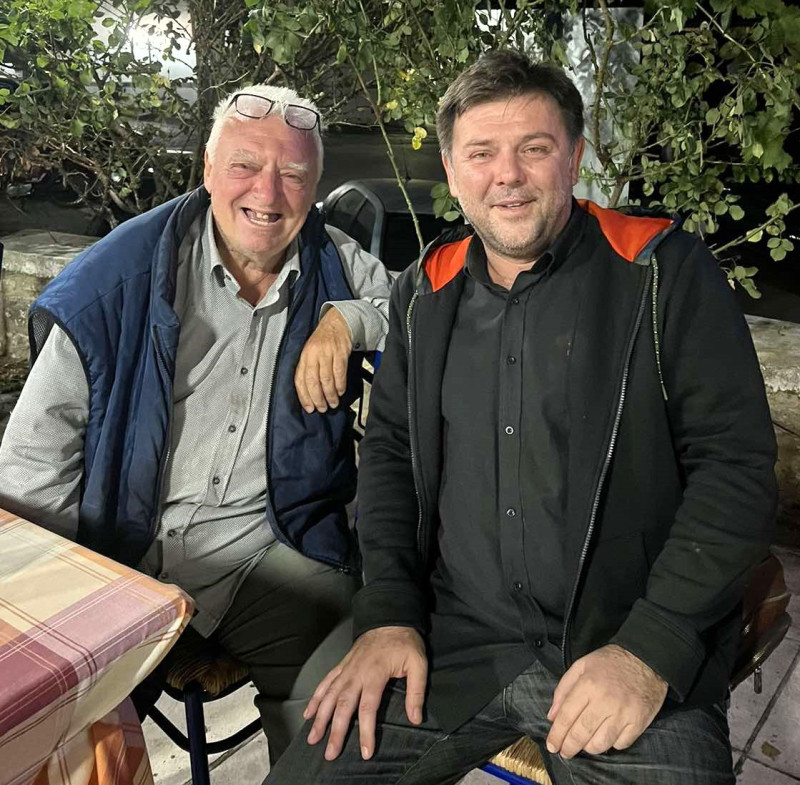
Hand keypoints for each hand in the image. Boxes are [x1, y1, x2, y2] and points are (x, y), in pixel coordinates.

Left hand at [295, 308, 352, 413]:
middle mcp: (313, 354)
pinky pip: (339, 372)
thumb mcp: (310, 352)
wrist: (337, 321)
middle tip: (322, 408)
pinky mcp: (340, 352)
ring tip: (333, 403)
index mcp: (304, 356)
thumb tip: (310, 393)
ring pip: (326, 379)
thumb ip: (308, 369)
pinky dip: (340, 384)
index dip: (304, 396)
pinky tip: (340, 391)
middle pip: (313, 381)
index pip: (300, 379)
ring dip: (330, 394)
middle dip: (317, 398)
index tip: (309, 408)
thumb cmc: (323, 340)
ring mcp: (327, 353)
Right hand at [304, 626, 427, 760]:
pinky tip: (309, 712)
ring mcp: (347, 668)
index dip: (366, 731)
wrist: (390, 618)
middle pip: (343, 705)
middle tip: (330, 753)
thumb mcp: (418, 663)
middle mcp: (357, 672)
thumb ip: (416, 691)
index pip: (368, 707)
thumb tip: (415, 718)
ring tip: (313, 737)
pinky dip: (316, 697)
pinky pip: (326, 682)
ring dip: (320, 717)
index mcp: (375, 673)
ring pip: (330, 695)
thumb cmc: (404, 642)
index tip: (365, 751)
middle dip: (335, 730)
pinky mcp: (342, 665)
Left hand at [546, 644, 667, 759]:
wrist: (645, 659)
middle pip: (581, 733)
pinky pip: (621, 744)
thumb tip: (552, 716)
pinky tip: (606, 737)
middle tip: (564, 753)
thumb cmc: (610, 662)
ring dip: (589, 748)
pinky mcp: (638, 722)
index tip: (552, 745)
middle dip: (569, 747)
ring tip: (583, 745)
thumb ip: (563, 689)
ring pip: (601, 743)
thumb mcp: (581, 666)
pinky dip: (611, 744)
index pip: (567, 716)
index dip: (557, 734)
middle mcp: (605, 701)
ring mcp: (623, 713)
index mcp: (588, 684)